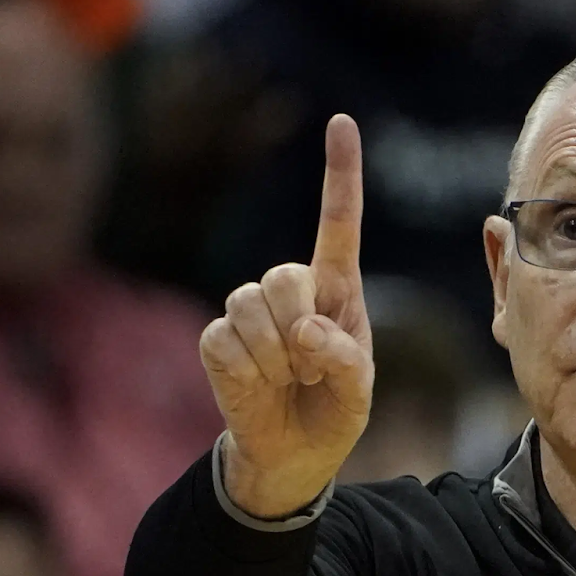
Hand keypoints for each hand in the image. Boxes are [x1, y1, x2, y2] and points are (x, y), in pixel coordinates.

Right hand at [202, 114, 374, 517]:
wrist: (294, 453)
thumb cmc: (333, 410)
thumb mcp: (358, 389)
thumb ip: (343, 357)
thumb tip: (305, 330)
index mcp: (337, 289)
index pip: (338, 223)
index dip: (339, 173)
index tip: (341, 122)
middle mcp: (291, 289)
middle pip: (286, 276)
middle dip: (302, 331)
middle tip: (311, 369)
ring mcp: (248, 310)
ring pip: (250, 306)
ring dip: (276, 357)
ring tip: (288, 380)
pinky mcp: (217, 338)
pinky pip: (225, 341)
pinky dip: (249, 372)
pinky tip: (260, 386)